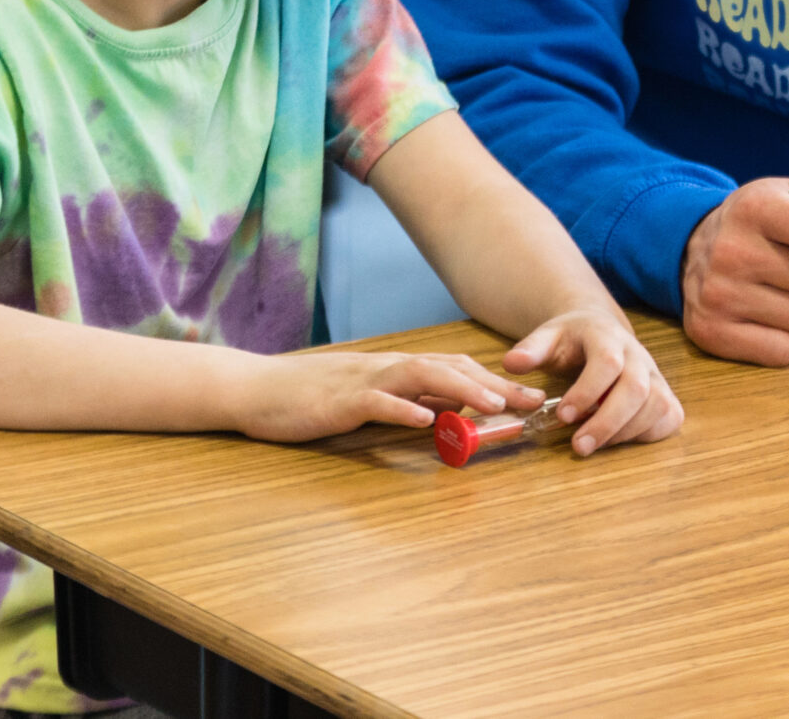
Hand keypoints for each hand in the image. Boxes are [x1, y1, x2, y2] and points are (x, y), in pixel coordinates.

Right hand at [232, 350, 540, 443]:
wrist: (257, 388)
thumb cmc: (311, 397)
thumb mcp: (367, 399)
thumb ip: (405, 402)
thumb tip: (446, 413)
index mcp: (395, 368)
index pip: (454, 368)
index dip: (494, 380)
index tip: (529, 396)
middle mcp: (386, 368)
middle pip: (449, 368)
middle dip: (494, 384)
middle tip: (532, 401)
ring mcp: (364, 382)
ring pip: (421, 377)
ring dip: (461, 390)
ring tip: (493, 405)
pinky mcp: (340, 401)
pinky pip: (376, 402)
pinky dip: (402, 409)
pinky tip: (425, 420)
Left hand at [501, 307, 682, 455]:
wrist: (601, 331)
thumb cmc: (572, 340)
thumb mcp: (548, 337)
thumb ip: (531, 350)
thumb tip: (511, 363)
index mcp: (607, 335)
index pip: (608, 363)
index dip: (588, 392)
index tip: (563, 416)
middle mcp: (638, 354)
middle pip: (637, 389)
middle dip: (607, 422)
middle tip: (579, 446)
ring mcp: (656, 375)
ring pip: (655, 405)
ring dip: (624, 432)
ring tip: (590, 445)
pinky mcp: (666, 394)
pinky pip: (668, 417)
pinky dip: (646, 434)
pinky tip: (617, 439)